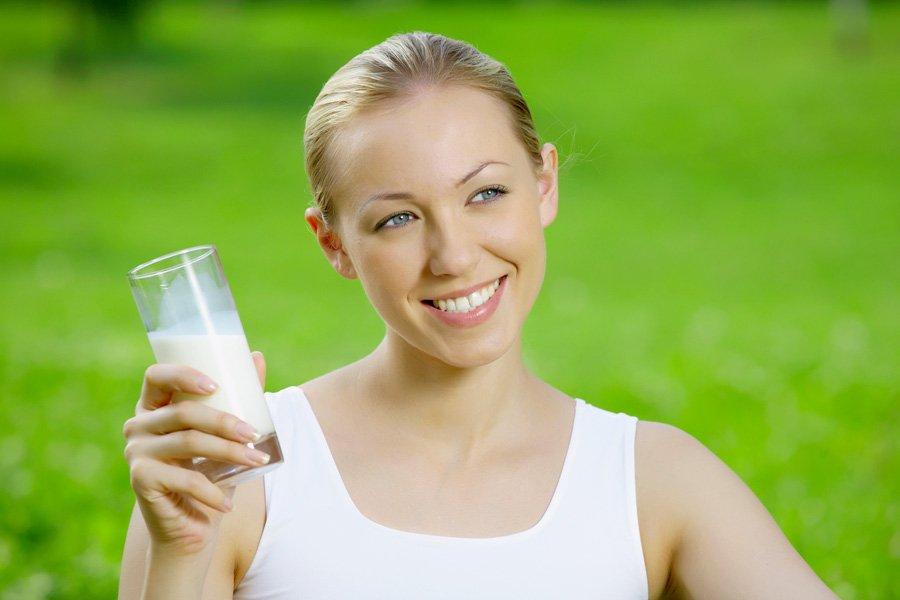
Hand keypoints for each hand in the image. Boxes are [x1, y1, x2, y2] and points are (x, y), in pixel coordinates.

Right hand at [122, 351, 267, 556]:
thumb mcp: (225, 434)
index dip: (182, 374)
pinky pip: (184, 479)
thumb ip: (239, 397)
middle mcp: (139, 425)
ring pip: (189, 442)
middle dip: (225, 422)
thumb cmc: (212, 473)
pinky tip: (229, 503)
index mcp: (154, 406)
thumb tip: (257, 357)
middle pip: (184, 412)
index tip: (215, 385)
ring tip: (258, 461)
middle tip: (255, 434)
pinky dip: (213, 491)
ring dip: (229, 452)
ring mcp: (136, 452)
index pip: (156, 376)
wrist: (192, 525)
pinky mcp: (140, 479)